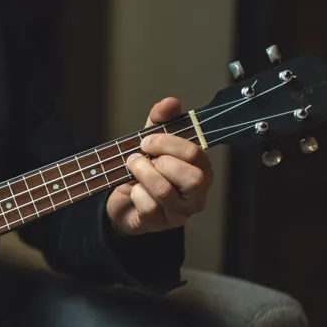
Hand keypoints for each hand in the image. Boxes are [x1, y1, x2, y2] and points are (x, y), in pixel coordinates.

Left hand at [105, 97, 213, 235]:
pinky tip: (132, 189)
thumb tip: (170, 102)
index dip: (169, 143)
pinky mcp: (160, 224)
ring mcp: (180, 213)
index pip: (196, 154)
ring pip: (165, 192)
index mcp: (201, 170)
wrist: (125, 201)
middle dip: (160, 162)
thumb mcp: (152, 142)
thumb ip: (161, 121)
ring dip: (143, 174)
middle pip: (192, 178)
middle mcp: (196, 194)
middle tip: (141, 157)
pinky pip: (149, 208)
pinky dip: (135, 193)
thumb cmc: (146, 170)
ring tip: (132, 167)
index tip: (147, 140)